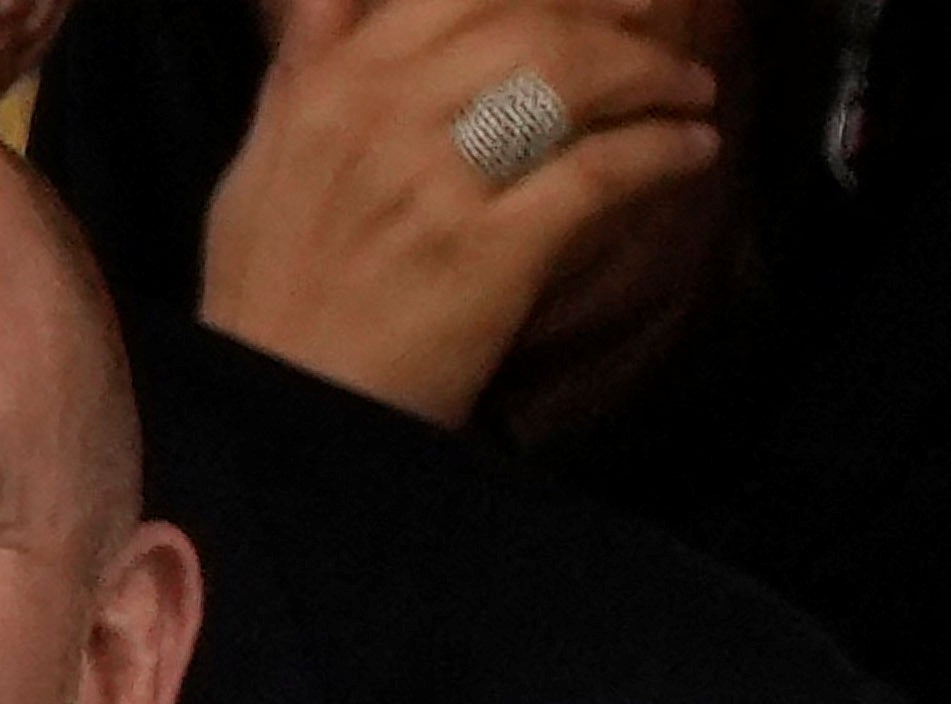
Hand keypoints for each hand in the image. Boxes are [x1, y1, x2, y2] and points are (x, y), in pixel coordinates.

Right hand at [197, 0, 726, 426]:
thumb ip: (302, 73)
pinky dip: (659, 152)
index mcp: (329, 89)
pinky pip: (596, 171)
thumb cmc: (269, 306)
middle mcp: (379, 118)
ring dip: (651, 77)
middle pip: (530, 22)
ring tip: (689, 93)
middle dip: (618, 21)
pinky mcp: (485, 252)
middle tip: (665, 35)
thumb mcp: (259, 171)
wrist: (281, 418)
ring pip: (571, 78)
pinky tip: (692, 151)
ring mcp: (432, 183)